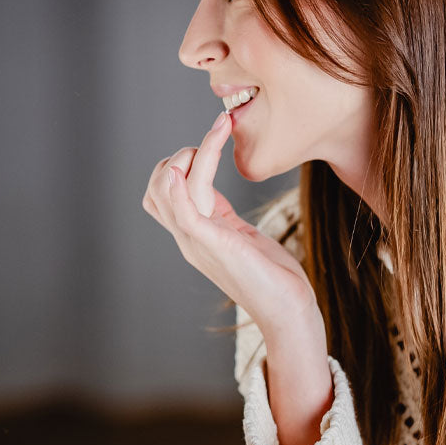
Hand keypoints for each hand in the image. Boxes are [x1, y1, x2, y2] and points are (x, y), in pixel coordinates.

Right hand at [143, 110, 319, 340]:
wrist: (288, 312)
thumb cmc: (274, 278)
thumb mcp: (243, 238)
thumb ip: (225, 218)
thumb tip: (218, 198)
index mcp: (194, 234)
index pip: (162, 194)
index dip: (177, 164)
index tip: (212, 145)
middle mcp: (188, 238)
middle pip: (157, 188)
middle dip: (180, 155)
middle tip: (215, 141)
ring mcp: (197, 242)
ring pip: (169, 189)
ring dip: (192, 153)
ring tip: (220, 132)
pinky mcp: (214, 245)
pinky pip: (184, 211)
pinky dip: (181, 184)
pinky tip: (187, 163)